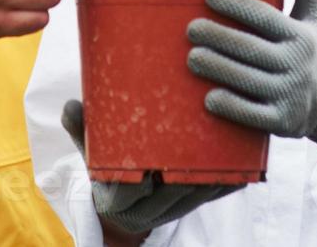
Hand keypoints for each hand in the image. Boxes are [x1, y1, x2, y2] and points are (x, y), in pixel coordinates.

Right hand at [61, 100, 241, 235]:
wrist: (121, 208)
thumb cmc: (107, 173)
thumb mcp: (92, 152)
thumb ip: (82, 129)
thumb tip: (69, 104)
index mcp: (118, 200)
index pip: (133, 190)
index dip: (150, 174)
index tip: (159, 154)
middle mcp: (148, 211)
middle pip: (174, 191)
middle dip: (191, 168)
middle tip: (205, 134)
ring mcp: (173, 212)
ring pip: (198, 196)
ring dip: (216, 172)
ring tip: (230, 140)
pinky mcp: (191, 209)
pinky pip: (214, 199)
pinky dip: (230, 182)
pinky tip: (247, 164)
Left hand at [186, 0, 316, 143]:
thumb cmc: (306, 53)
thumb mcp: (312, 20)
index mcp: (301, 36)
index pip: (263, 17)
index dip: (235, 5)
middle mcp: (298, 64)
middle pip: (250, 48)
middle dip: (218, 37)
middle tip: (191, 29)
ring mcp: (291, 95)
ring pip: (247, 79)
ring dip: (217, 68)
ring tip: (191, 58)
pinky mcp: (283, 122)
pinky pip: (252, 114)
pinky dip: (230, 106)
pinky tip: (208, 98)